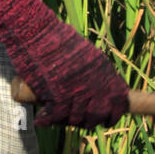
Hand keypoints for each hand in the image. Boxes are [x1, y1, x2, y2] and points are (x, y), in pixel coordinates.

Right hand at [0, 0, 128, 128]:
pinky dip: (47, 120)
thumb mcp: (84, 51)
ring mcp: (77, 90)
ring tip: (58, 117)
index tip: (106, 119)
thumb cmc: (55, 38)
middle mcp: (94, 83)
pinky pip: (56, 117)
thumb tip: (96, 86)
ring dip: (67, 122)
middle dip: (90, 121)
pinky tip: (41, 119)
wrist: (35, 31)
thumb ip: (93, 69)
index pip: (119, 102)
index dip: (113, 114)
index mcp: (103, 71)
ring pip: (77, 119)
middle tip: (78, 120)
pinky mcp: (57, 95)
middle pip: (99, 115)